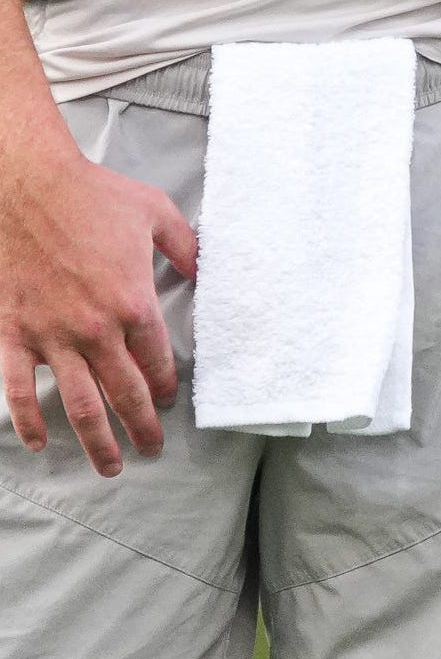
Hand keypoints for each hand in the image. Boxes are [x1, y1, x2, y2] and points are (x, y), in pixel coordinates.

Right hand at [0, 136, 194, 476]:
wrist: (29, 191)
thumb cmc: (95, 197)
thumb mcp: (156, 213)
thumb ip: (184, 247)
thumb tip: (203, 271)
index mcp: (133, 302)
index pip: (155, 359)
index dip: (164, 386)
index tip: (168, 402)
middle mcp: (95, 329)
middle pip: (123, 392)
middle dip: (140, 427)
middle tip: (151, 451)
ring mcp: (51, 337)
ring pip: (77, 405)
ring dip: (95, 440)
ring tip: (110, 467)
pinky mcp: (13, 336)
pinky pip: (18, 392)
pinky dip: (28, 422)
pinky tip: (39, 443)